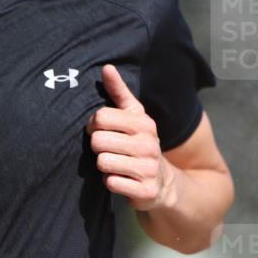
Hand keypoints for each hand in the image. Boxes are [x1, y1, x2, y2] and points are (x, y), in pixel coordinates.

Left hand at [87, 64, 170, 210]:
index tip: (100, 130)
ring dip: (103, 165)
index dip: (93, 125)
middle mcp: (148, 144)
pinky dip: (111, 182)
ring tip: (114, 164)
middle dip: (98, 147)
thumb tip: (106, 68)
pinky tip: (120, 179)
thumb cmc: (141, 144)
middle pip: (98, 141)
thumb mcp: (135, 117)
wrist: (164, 182)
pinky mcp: (145, 190)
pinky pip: (111, 183)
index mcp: (144, 123)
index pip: (101, 117)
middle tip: (108, 149)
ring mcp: (148, 168)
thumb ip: (119, 93)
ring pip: (103, 162)